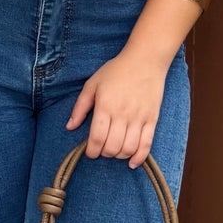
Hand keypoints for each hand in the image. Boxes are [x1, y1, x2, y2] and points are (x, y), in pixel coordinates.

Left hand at [66, 50, 167, 167]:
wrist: (145, 60)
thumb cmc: (116, 71)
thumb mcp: (92, 84)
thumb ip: (80, 107)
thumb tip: (70, 127)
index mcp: (105, 106)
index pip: (97, 138)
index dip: (91, 151)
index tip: (90, 151)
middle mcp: (122, 114)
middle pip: (112, 147)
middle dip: (104, 154)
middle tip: (102, 148)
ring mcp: (139, 118)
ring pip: (128, 149)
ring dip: (119, 156)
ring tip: (115, 150)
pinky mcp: (152, 119)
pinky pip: (146, 145)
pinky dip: (139, 158)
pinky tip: (132, 162)